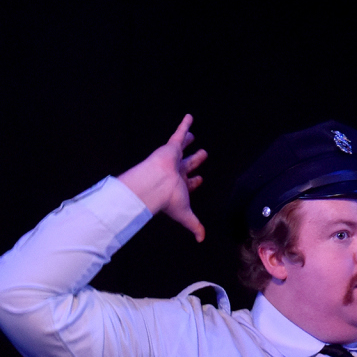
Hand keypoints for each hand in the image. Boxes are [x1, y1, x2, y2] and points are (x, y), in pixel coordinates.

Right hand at [118, 114, 207, 241]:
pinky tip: (190, 117)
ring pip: (182, 148)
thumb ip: (195, 225)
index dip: (195, 182)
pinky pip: (179, 134)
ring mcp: (173, 160)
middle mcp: (175, 172)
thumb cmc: (167, 200)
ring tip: (193, 135)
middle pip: (187, 165)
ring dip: (188, 142)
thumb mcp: (186, 214)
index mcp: (178, 187)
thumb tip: (202, 240)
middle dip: (194, 161)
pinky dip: (185, 125)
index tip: (200, 180)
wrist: (154, 186)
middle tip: (202, 155)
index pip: (188, 184)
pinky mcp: (171, 148)